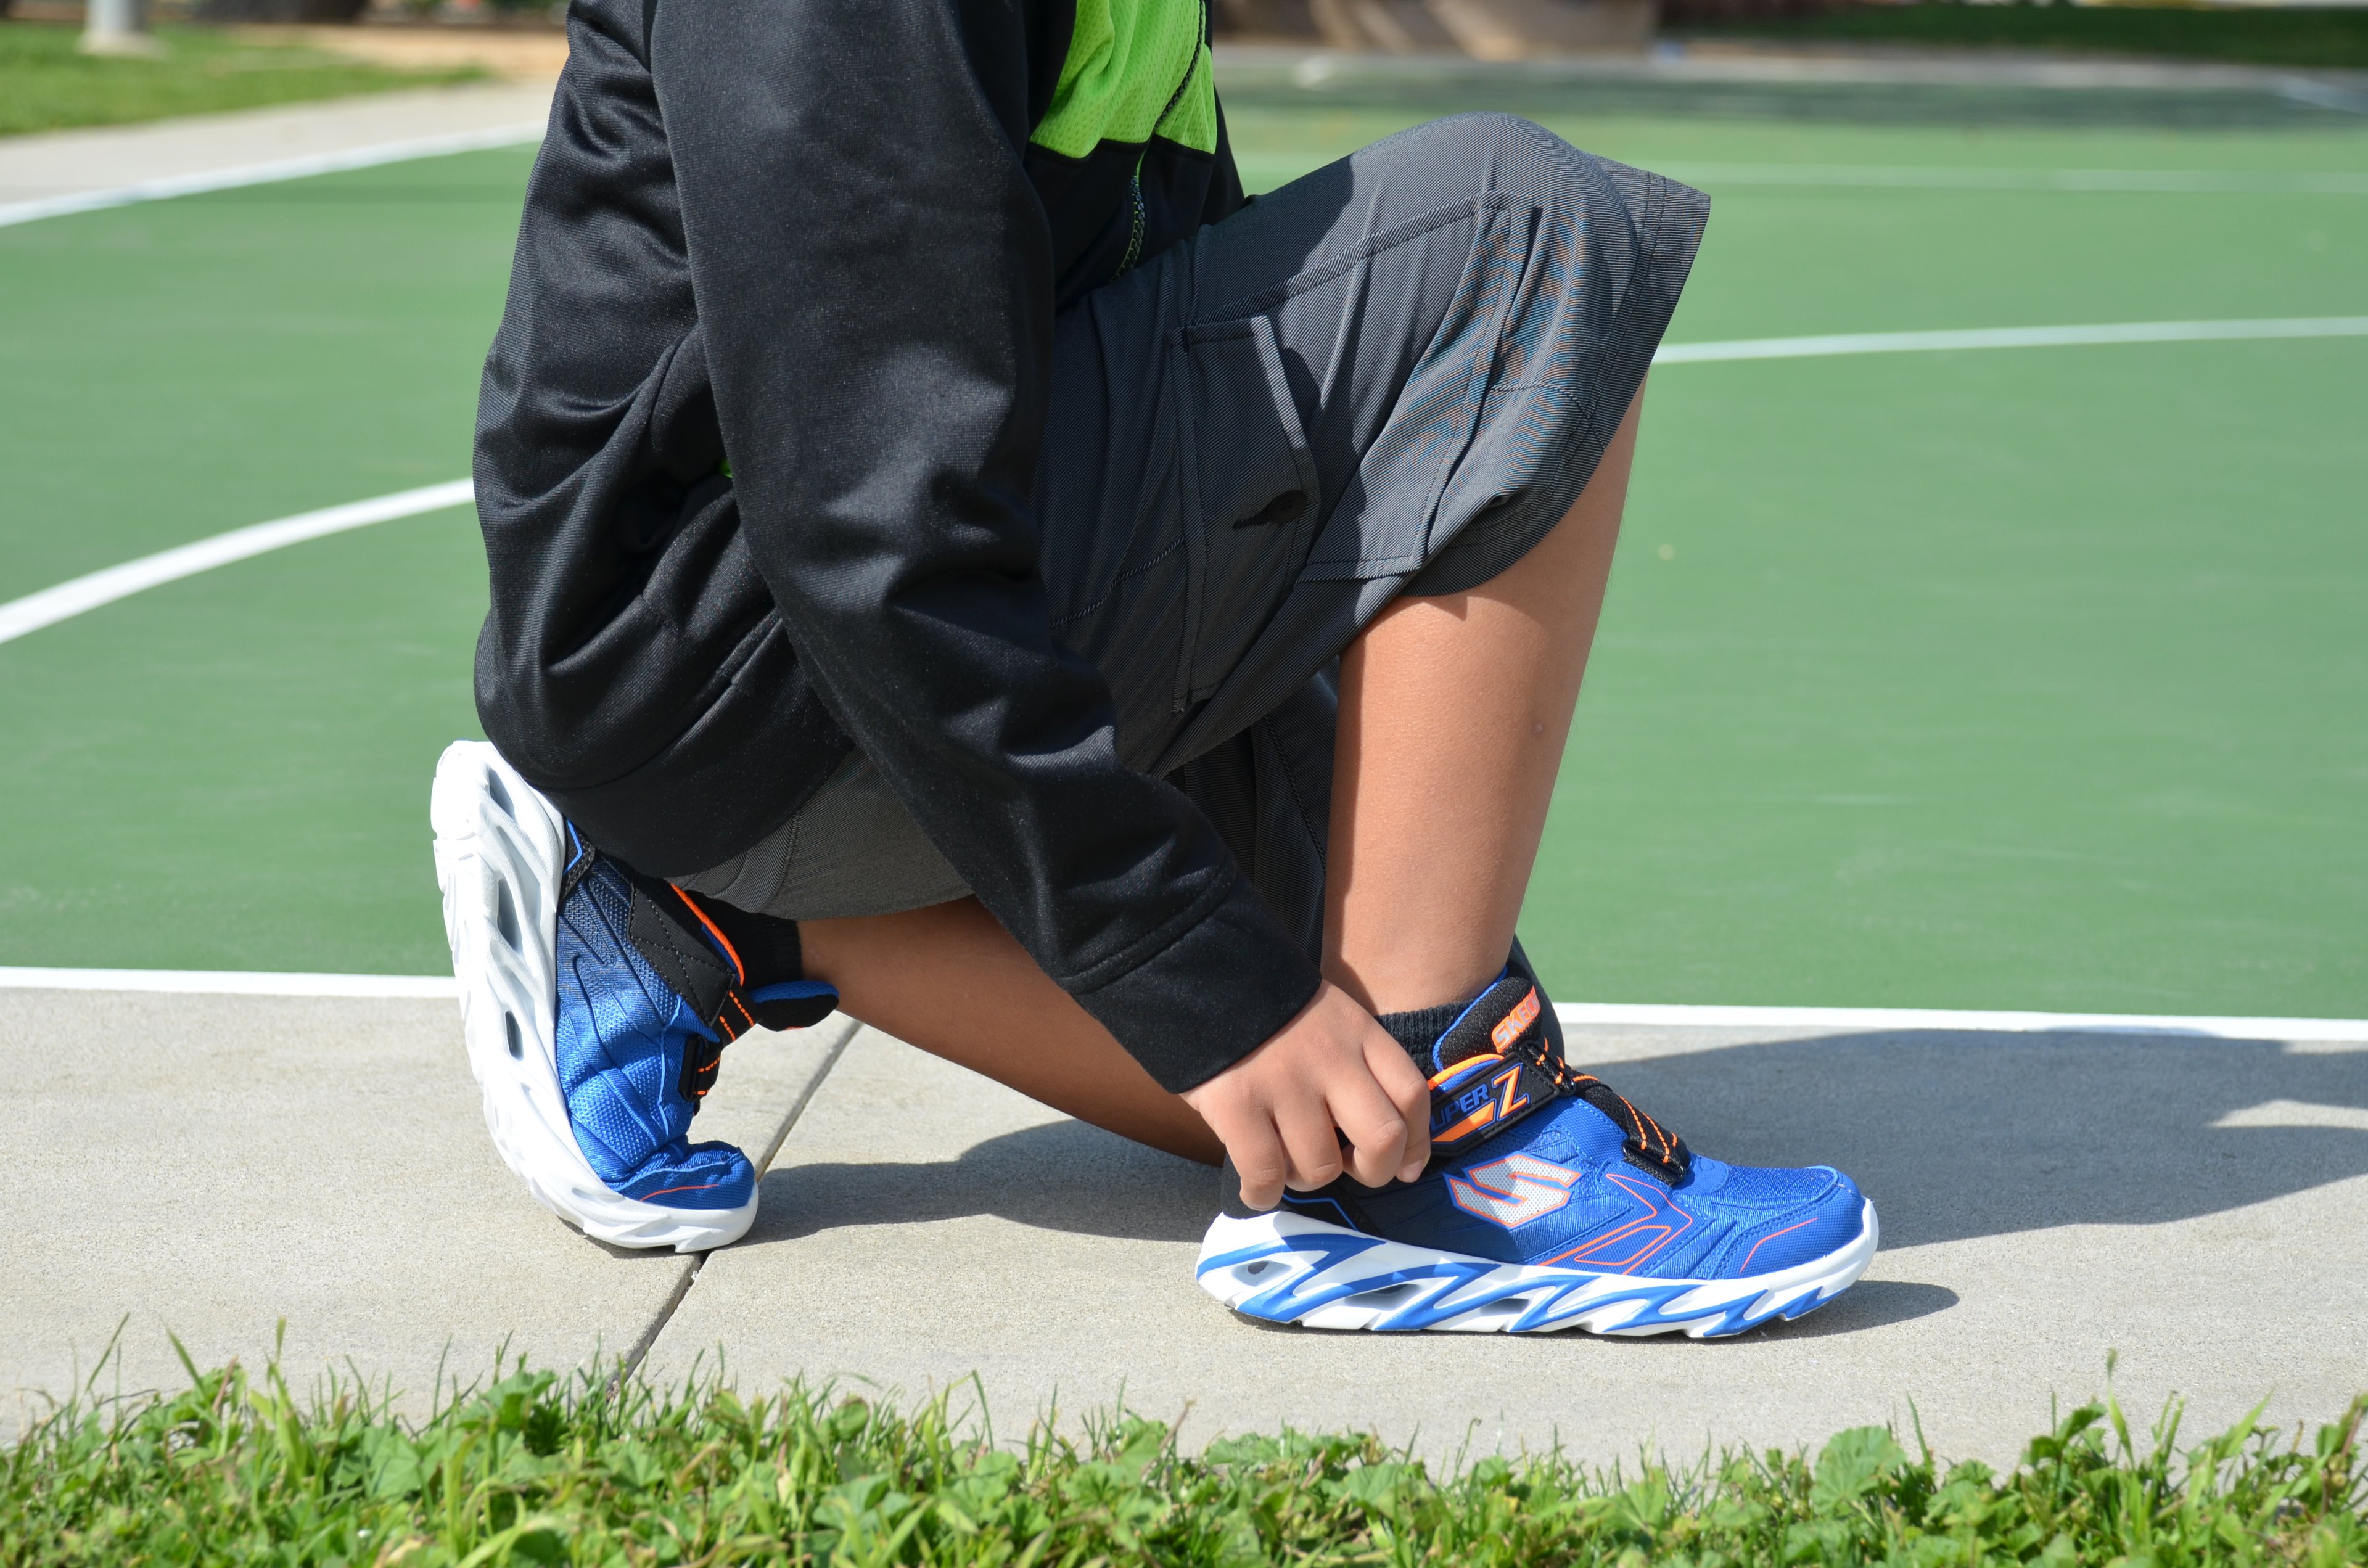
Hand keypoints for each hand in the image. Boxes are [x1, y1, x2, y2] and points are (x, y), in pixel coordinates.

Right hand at [1182, 982, 1430, 1209]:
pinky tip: (1256, 1190)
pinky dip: (1263, 1194)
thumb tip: (1378, 1139)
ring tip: (1286, 1161)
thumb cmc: (1270, 1008)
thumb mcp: (1330, 1017)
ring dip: (1305, 1178)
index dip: (1415, 1142)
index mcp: (1358, 1033)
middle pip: (1382, 1138)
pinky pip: (1265, 1174)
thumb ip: (1356, 1063)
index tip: (1405, 1166)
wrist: (1201, 972)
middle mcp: (1330, 1060)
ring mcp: (1284, 1084)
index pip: (1411, 1095)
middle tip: (1349, 1168)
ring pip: (1320, 1167)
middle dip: (1373, 1171)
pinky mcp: (1237, 1104)